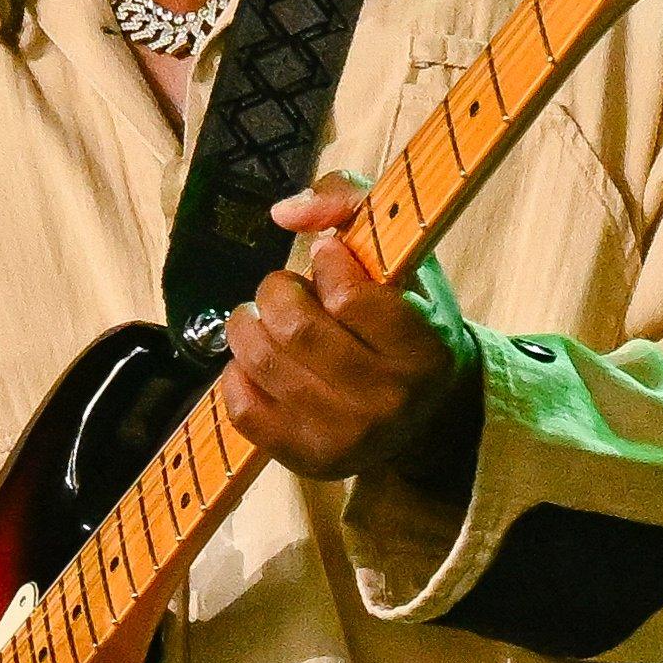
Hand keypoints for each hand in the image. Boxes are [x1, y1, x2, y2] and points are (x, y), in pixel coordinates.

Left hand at [222, 170, 484, 483]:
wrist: (426, 410)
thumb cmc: (408, 315)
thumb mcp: (401, 251)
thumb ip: (350, 202)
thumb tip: (285, 212)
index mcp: (426, 349)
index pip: (350, 296)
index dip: (326, 263)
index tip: (326, 258)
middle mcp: (391, 402)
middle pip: (296, 329)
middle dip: (276, 291)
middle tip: (285, 288)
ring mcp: (349, 438)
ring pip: (264, 363)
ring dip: (248, 325)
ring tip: (263, 316)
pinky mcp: (308, 460)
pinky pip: (243, 408)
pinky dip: (236, 372)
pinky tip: (256, 358)